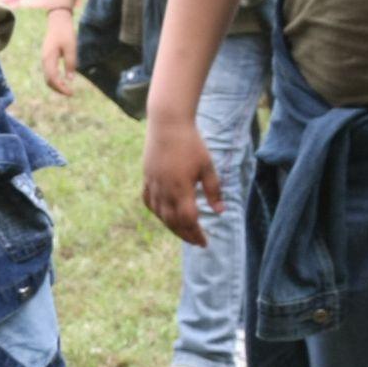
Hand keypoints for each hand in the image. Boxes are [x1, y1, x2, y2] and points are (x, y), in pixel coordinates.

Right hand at [41, 7, 76, 95]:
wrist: (58, 21)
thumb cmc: (65, 33)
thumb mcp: (71, 48)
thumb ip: (70, 63)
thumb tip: (70, 79)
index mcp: (49, 58)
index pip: (53, 79)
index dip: (61, 88)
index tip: (71, 92)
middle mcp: (44, 60)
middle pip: (48, 81)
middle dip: (59, 89)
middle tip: (70, 93)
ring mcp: (45, 59)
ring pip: (48, 77)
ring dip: (57, 85)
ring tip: (67, 88)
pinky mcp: (47, 58)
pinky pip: (49, 72)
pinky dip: (55, 79)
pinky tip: (63, 80)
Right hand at [141, 111, 219, 246]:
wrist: (168, 124)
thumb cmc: (191, 143)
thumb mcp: (207, 166)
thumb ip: (213, 190)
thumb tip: (220, 212)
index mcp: (181, 189)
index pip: (188, 220)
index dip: (196, 234)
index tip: (205, 242)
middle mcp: (164, 190)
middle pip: (173, 222)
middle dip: (185, 235)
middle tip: (196, 242)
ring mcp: (153, 185)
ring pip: (160, 215)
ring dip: (172, 227)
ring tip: (183, 232)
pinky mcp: (147, 178)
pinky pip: (149, 202)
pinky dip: (157, 212)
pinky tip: (164, 216)